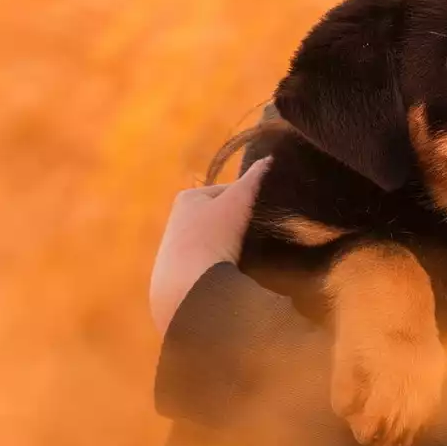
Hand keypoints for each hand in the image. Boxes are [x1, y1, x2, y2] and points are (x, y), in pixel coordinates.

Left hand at [149, 156, 272, 335]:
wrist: (189, 286)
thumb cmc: (212, 235)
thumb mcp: (237, 201)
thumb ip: (254, 179)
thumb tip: (270, 159)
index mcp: (188, 198)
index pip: (227, 191)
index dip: (250, 199)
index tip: (268, 211)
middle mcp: (177, 220)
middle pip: (221, 217)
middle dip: (240, 225)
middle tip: (262, 235)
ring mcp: (176, 250)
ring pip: (217, 242)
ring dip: (233, 248)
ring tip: (251, 257)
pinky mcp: (180, 276)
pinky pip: (211, 265)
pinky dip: (223, 267)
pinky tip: (234, 274)